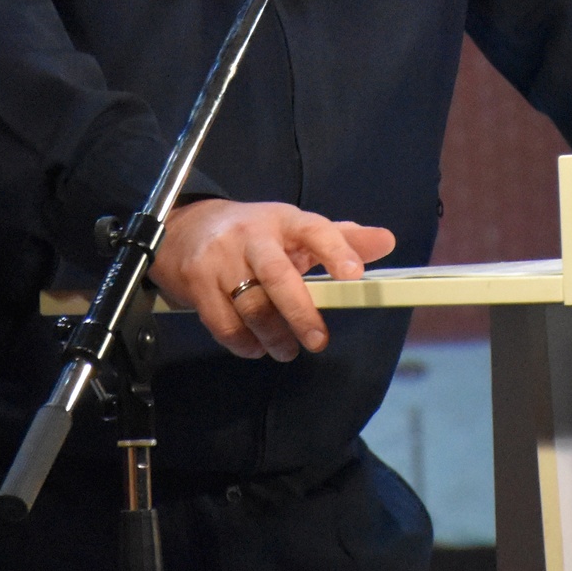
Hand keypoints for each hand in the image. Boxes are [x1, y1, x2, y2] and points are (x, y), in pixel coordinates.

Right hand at [150, 199, 396, 361]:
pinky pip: (224, 323)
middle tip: (319, 340)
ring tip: (286, 350)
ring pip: (251, 306)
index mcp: (282, 220)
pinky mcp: (197, 283)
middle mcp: (251, 236)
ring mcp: (220, 259)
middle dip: (301, 312)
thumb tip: (387, 241)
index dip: (336, 249)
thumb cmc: (252, 235)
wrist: (184, 230)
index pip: (314, 229)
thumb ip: (342, 238)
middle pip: (278, 275)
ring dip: (273, 337)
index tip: (355, 274)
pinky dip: (244, 344)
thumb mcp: (295, 229)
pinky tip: (255, 346)